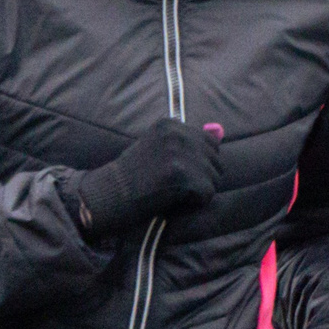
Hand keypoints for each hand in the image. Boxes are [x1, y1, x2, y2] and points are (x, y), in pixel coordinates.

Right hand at [72, 120, 221, 239]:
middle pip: (215, 160)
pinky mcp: (184, 176)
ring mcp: (181, 154)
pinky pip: (207, 194)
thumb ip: (189, 143)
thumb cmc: (131, 177)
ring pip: (213, 178)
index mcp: (171, 124)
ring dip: (197, 192)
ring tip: (169, 193)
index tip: (174, 173)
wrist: (107, 196)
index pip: (209, 143)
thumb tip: (221, 133)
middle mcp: (178, 134)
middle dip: (200, 178)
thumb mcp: (158, 151)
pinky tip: (171, 202)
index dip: (197, 164)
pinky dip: (193, 204)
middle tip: (172, 187)